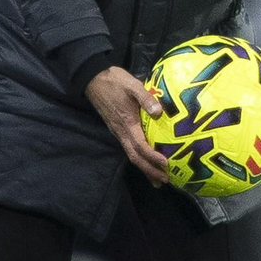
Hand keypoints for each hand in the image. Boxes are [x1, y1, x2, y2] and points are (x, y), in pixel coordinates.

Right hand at [85, 66, 169, 186]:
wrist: (94, 80)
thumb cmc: (115, 82)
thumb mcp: (132, 85)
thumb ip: (146, 98)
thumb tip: (159, 112)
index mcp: (127, 123)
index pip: (140, 146)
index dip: (152, 157)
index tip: (166, 164)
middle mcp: (121, 132)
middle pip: (135, 157)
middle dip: (149, 170)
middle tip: (164, 180)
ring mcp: (118, 132)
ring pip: (132, 155)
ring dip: (144, 168)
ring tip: (157, 180)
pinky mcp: (118, 129)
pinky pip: (129, 149)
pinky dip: (140, 159)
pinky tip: (147, 162)